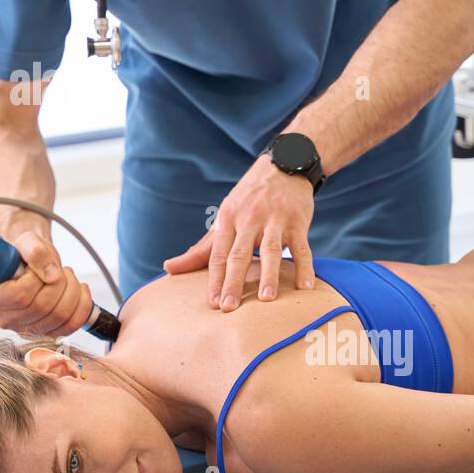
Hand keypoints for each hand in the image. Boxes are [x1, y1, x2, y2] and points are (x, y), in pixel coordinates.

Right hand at [0, 228, 94, 338]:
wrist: (33, 264)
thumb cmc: (26, 255)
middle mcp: (6, 319)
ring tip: (67, 277)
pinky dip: (82, 306)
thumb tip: (52, 274)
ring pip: (60, 316)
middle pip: (43, 307)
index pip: (20, 295)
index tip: (40, 265)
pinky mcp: (46, 334)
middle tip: (60, 270)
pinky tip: (80, 290)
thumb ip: (35, 252)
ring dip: (73, 292)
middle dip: (60, 283)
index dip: (37, 278)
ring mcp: (27, 330)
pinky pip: (71, 325)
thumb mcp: (27, 241)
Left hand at [161, 154, 315, 310]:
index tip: (212, 304)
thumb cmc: (249, 199)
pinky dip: (305, 267)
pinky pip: (302, 247)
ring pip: (270, 250)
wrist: (284, 165)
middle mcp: (249, 219)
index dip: (214, 280)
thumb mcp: (224, 218)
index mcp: (228, 219)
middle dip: (233, 281)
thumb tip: (168, 268)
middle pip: (239, 254)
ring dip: (269, 275)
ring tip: (266, 299)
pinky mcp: (298, 222)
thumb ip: (201, 249)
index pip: (217, 254)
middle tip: (228, 308)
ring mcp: (275, 220)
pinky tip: (305, 287)